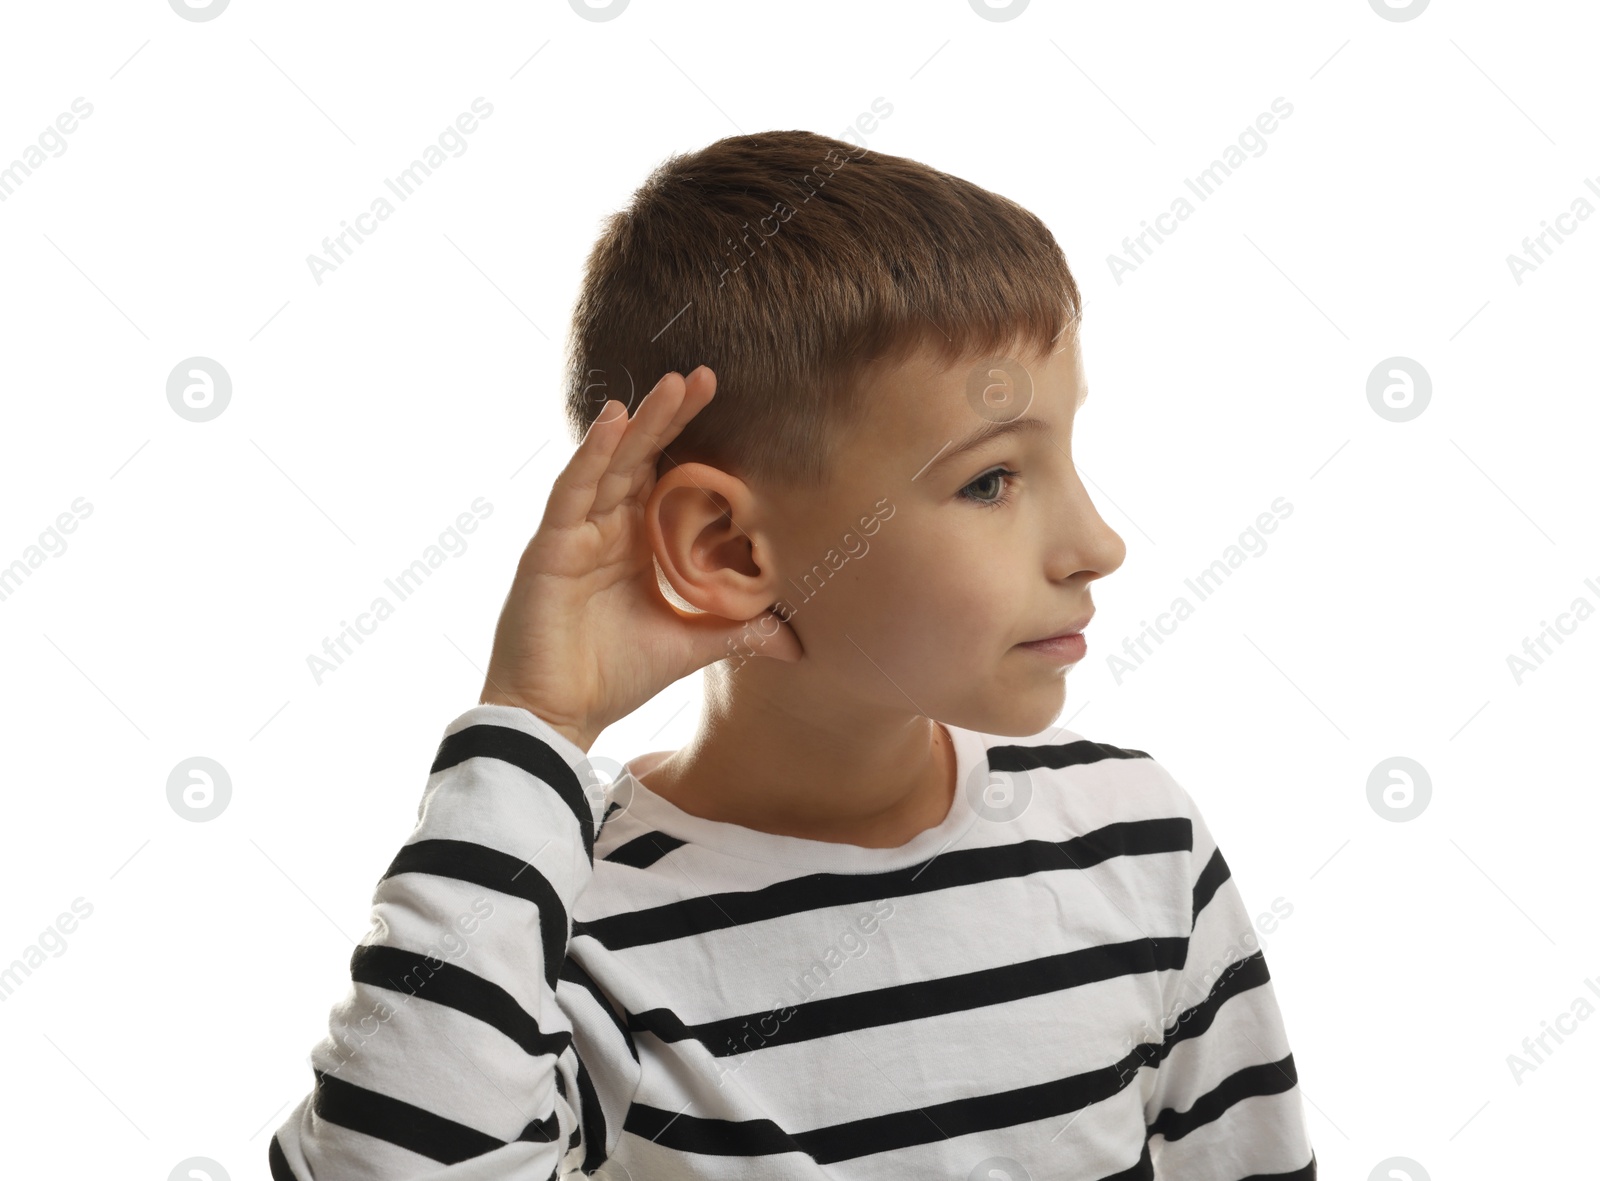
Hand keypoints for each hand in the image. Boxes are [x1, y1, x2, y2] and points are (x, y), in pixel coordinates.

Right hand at [479, 366, 800, 751]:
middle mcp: (604, 529)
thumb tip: (799, 643)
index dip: (690, 440)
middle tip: (706, 375)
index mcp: (634, 544)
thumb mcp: (689, 646)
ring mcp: (574, 535)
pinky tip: (613, 422)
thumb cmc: (612, 678)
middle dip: (671, 417)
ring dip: (640, 423)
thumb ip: (738, 632)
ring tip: (671, 385)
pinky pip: (572, 492)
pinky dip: (591, 455)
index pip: (664, 477)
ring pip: (608, 464)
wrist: (559, 719)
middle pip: (639, 458)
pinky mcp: (549, 549)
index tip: (727, 403)